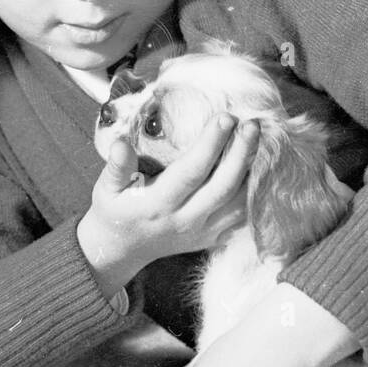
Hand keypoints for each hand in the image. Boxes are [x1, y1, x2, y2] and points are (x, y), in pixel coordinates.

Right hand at [76, 116, 258, 298]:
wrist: (122, 249)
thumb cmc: (115, 210)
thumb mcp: (106, 188)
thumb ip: (115, 166)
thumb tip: (121, 144)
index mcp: (157, 205)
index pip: (190, 173)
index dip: (210, 145)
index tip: (225, 117)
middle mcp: (184, 221)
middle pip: (223, 187)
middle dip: (242, 154)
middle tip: (252, 124)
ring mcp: (202, 233)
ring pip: (238, 204)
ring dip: (253, 171)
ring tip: (259, 140)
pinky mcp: (213, 238)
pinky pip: (242, 218)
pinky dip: (255, 192)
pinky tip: (260, 166)